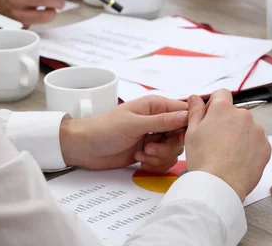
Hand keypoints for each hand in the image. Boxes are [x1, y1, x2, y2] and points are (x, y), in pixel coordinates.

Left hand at [59, 96, 188, 172]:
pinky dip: (154, 164)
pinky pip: (164, 161)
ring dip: (159, 157)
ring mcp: (154, 137)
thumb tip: (187, 115)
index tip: (177, 137)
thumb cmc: (104, 129)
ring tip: (141, 155)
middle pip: (181, 135)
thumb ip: (162, 121)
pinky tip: (139, 160)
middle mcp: (158, 120)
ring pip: (174, 150)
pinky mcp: (149, 152)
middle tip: (149, 149)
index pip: (184, 112)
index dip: (186, 126)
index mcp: (156, 106)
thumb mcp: (134, 124)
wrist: (84, 148)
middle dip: (168, 147)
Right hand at [184, 90, 270, 200]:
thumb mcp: (192, 132)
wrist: (220, 186)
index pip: (221, 94)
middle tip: (216, 142)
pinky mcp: (266, 147)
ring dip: (239, 135)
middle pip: (235, 113)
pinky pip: (257, 143)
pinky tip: (238, 161)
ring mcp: (257, 131)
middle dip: (227, 123)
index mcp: (223, 109)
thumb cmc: (203, 159)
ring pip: (247, 128)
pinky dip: (249, 149)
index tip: (210, 118)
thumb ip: (195, 111)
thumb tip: (195, 97)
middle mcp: (243, 115)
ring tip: (227, 154)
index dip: (214, 105)